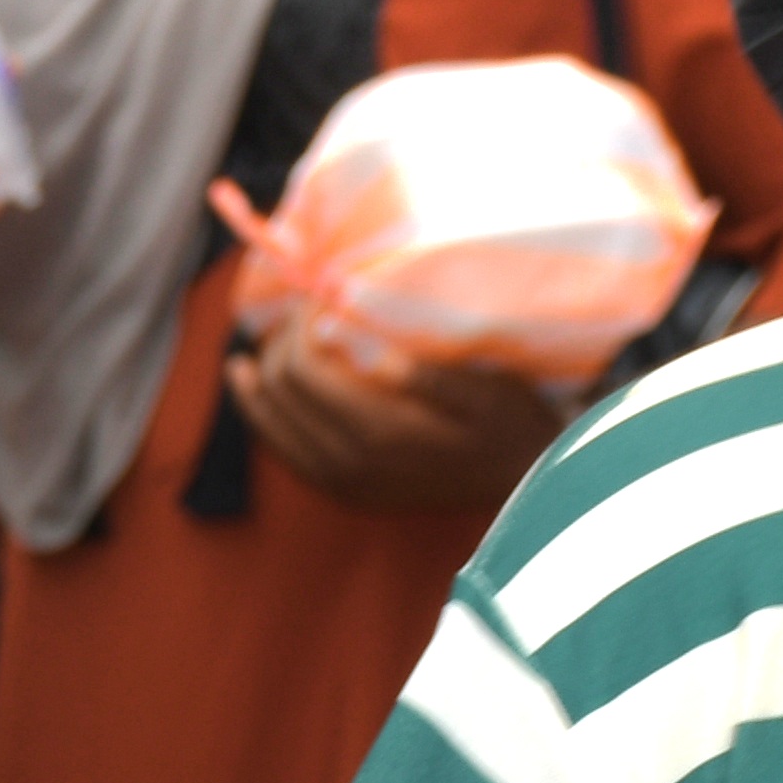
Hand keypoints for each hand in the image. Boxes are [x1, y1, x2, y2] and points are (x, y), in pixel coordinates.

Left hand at [224, 320, 577, 522]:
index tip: (318, 291)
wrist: (527, 486)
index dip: (299, 322)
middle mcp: (348, 464)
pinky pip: (282, 448)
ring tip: (269, 336)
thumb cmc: (513, 426)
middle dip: (280, 340)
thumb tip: (370, 351)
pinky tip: (255, 384)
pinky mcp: (343, 491)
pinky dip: (263, 412)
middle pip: (278, 389)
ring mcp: (342, 483)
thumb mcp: (486, 391)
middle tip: (302, 307)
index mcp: (379, 434)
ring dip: (261, 375)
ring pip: (268, 421)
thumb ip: (426, 374)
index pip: (302, 368)